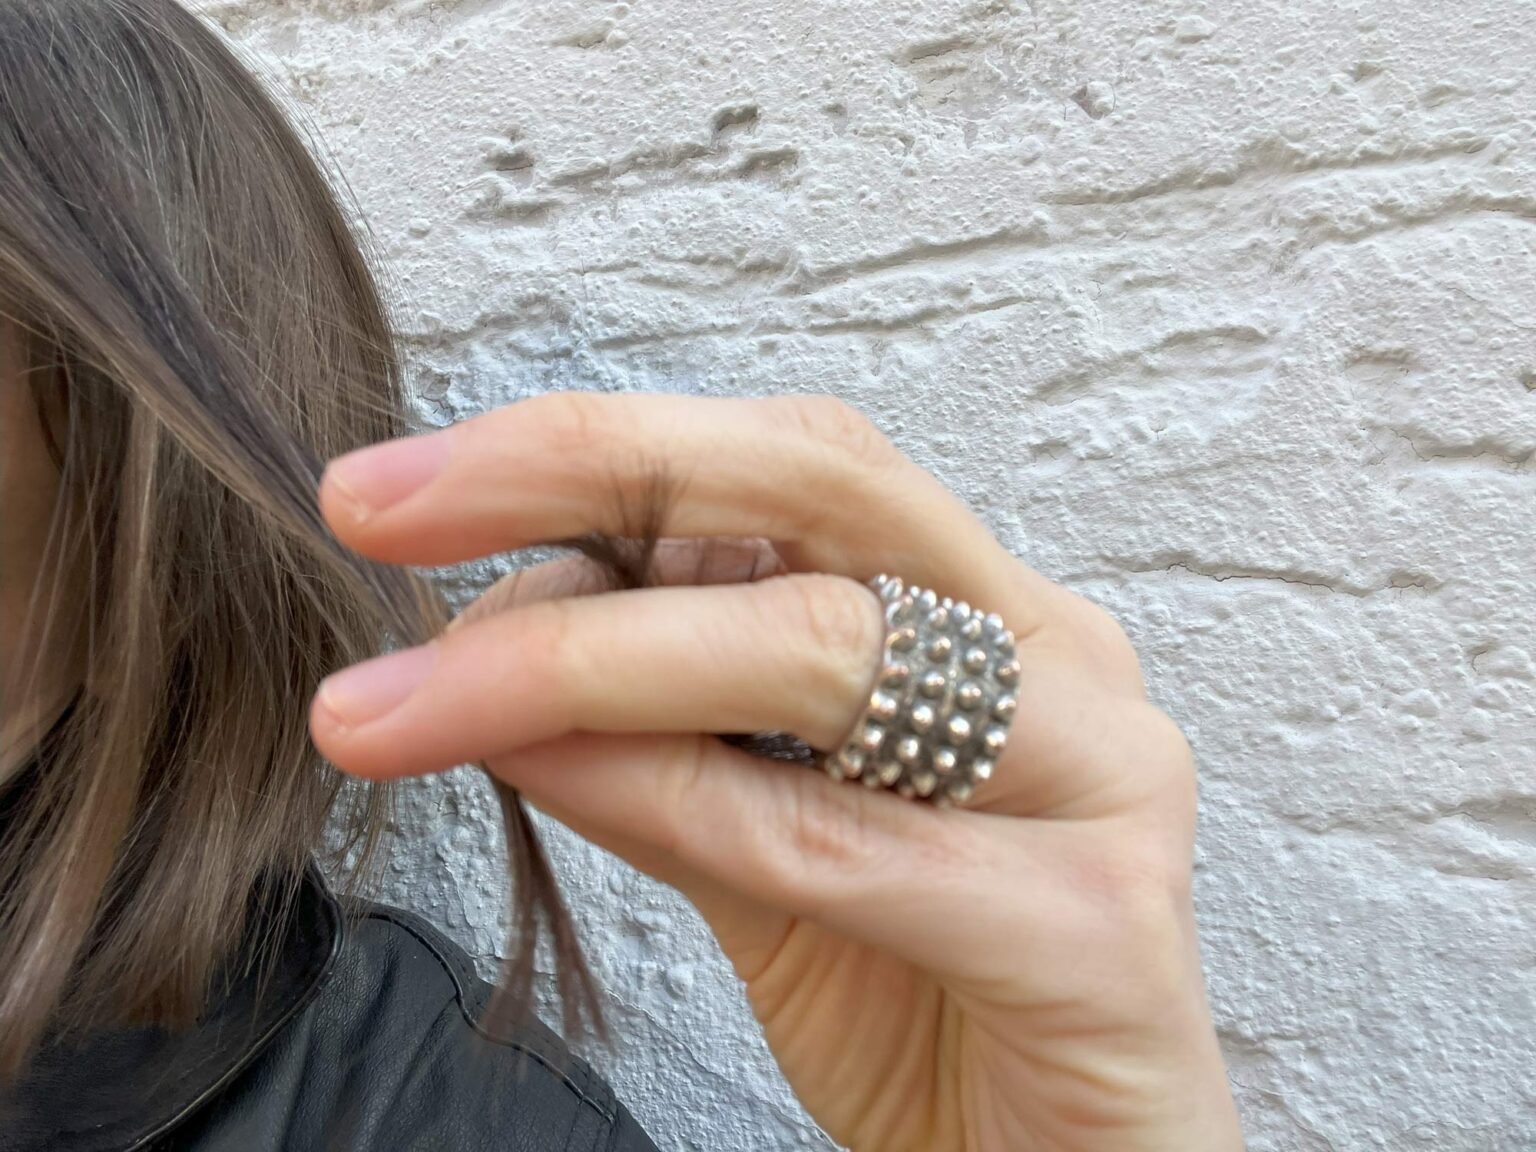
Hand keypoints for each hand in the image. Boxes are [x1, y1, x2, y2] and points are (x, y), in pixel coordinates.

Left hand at [309, 392, 1243, 1151]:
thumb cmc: (921, 996)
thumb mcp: (760, 847)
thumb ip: (654, 744)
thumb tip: (481, 650)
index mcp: (985, 611)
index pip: (791, 466)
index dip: (598, 447)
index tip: (407, 489)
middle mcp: (1056, 655)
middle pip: (821, 488)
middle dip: (585, 470)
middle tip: (382, 507)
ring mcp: (1100, 773)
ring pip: (819, 649)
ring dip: (583, 661)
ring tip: (406, 700)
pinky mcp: (1093, 926)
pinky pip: (835, 838)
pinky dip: (668, 793)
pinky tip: (536, 770)